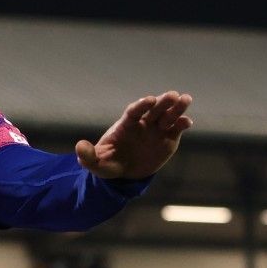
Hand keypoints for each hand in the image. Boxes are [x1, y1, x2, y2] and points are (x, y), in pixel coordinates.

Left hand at [74, 91, 193, 179]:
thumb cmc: (109, 163)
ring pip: (168, 115)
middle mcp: (143, 123)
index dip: (141, 105)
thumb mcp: (96, 164)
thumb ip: (88, 156)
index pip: (134, 111)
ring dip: (177, 107)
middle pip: (154, 108)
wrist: (125, 172)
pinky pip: (176, 128)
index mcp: (126, 125)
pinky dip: (183, 124)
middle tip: (173, 95)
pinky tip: (187, 122)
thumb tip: (79, 147)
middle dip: (163, 101)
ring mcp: (157, 129)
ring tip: (186, 99)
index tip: (149, 100)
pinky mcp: (168, 138)